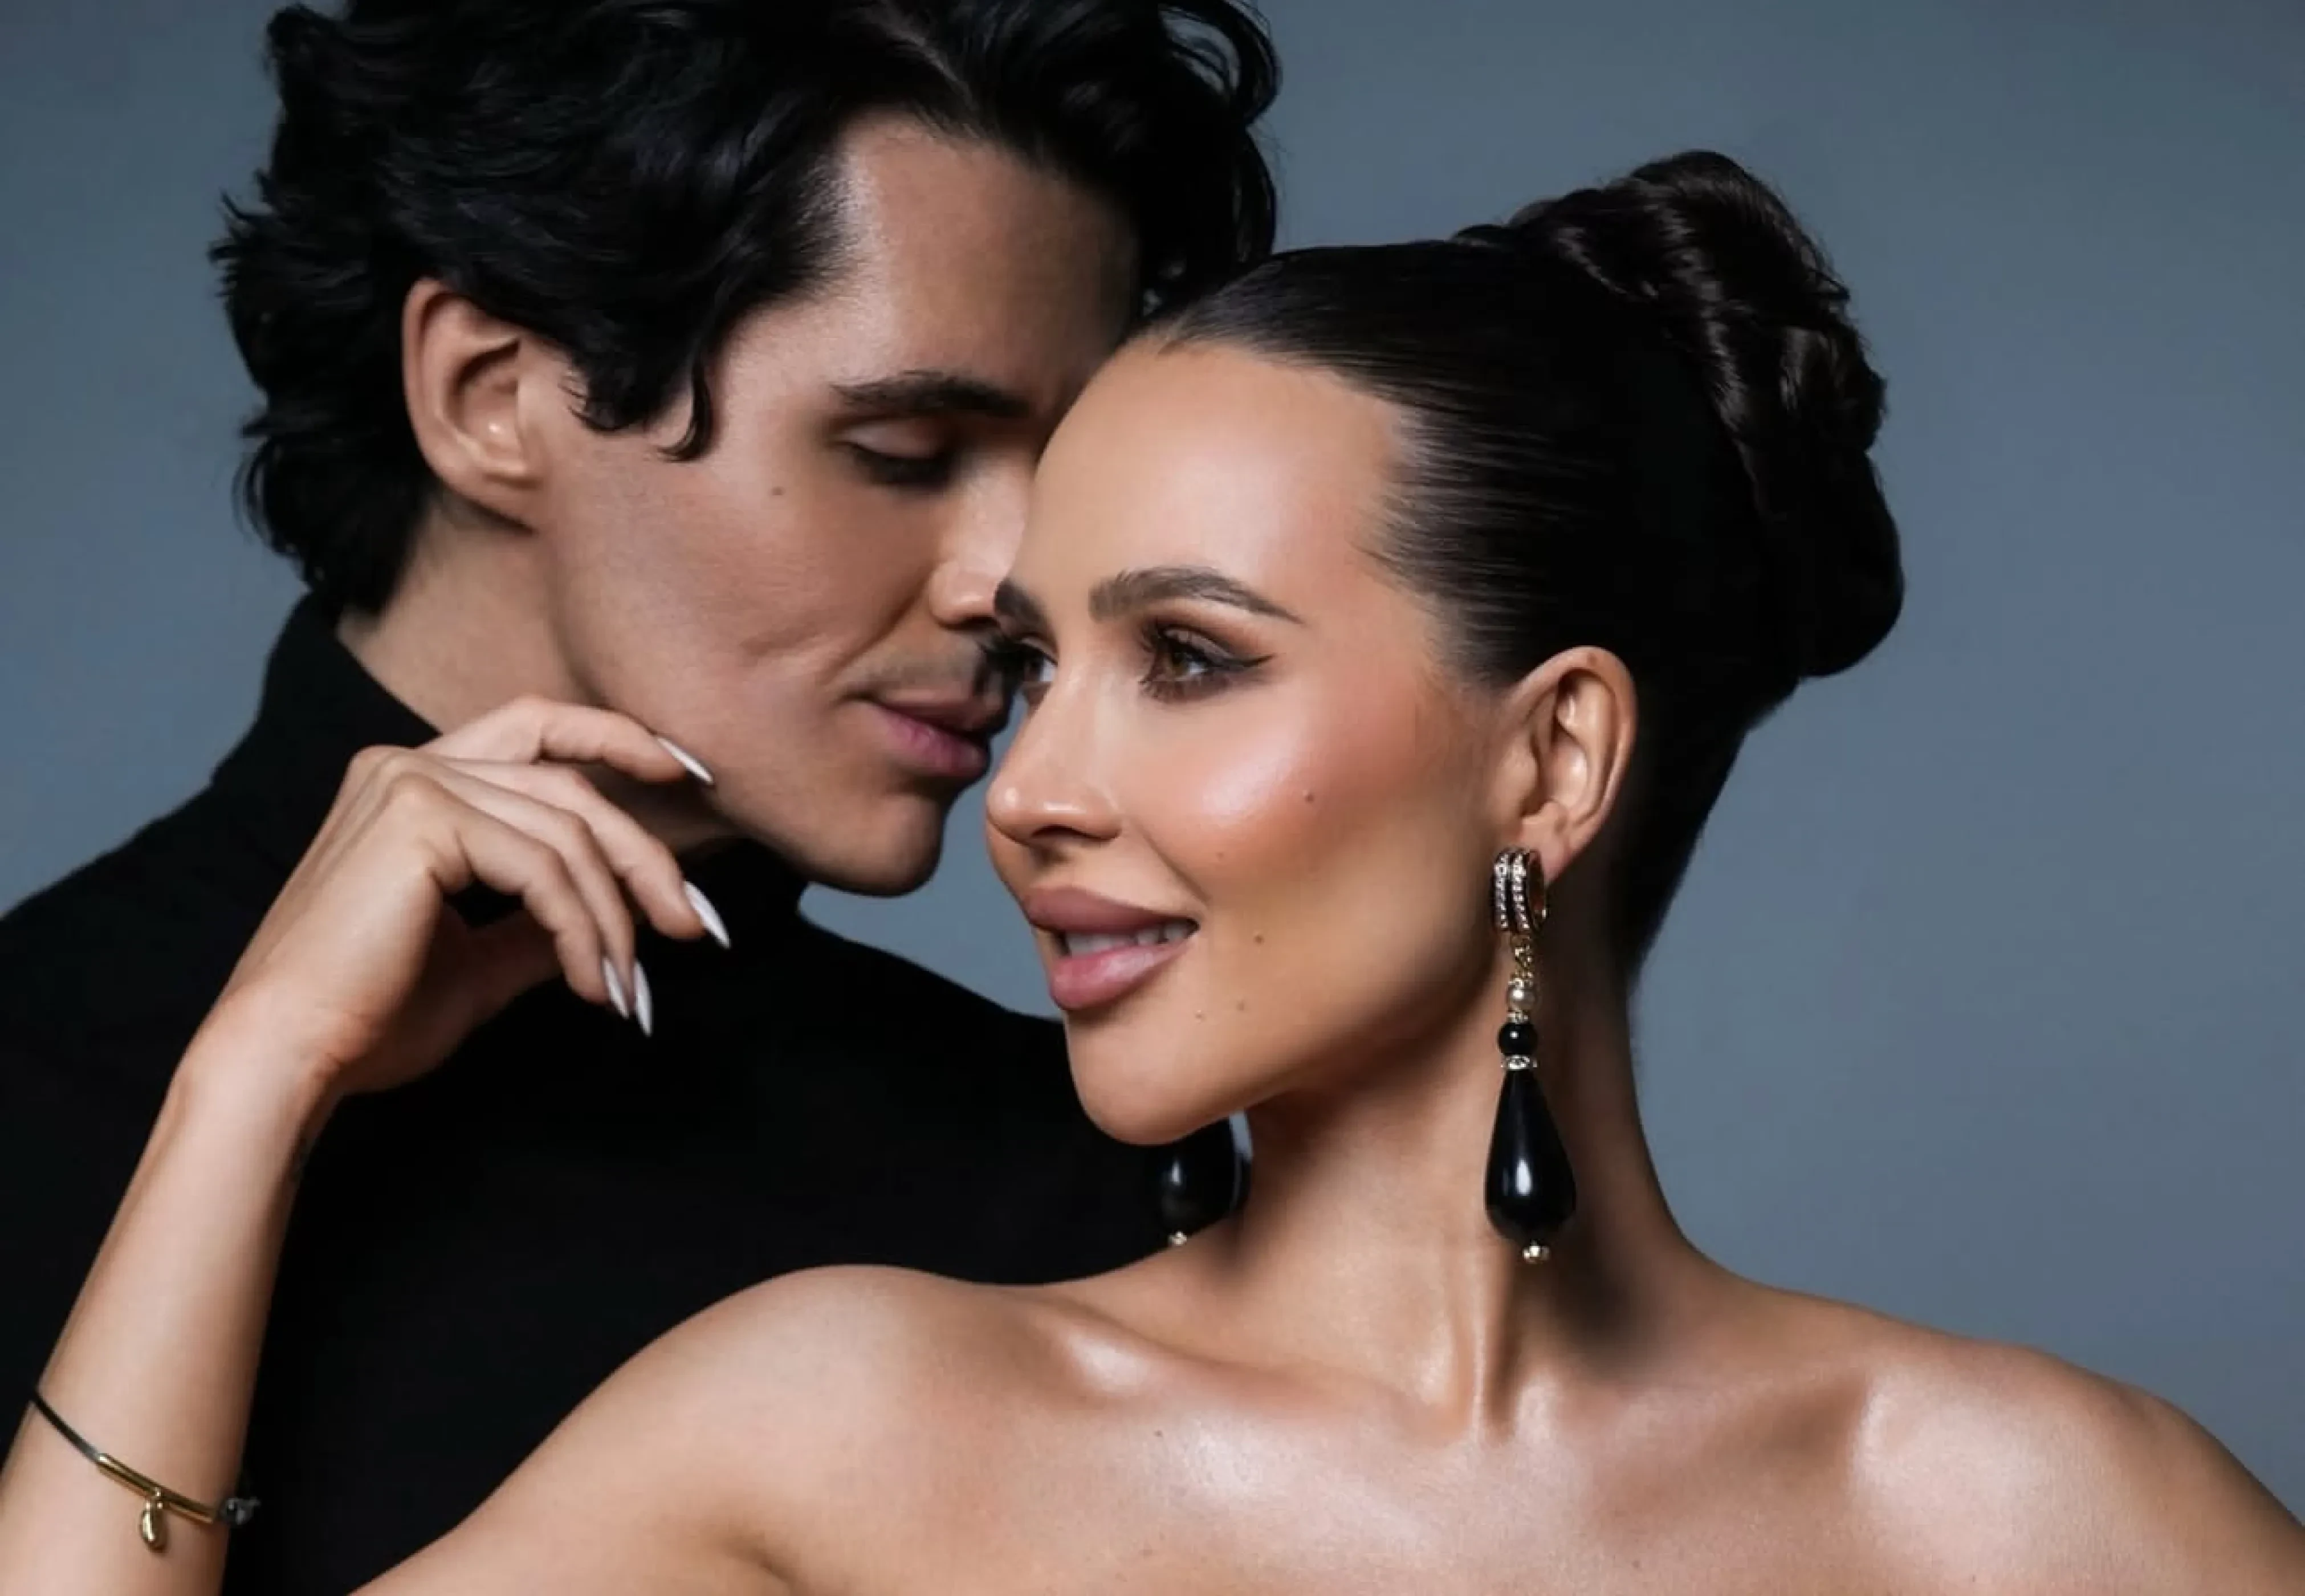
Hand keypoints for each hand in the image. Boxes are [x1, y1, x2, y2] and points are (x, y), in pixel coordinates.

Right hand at [199, 697, 722, 1111]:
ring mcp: (410, 783)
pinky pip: (544, 869)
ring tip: (630, 986)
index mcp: (414, 780)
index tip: (690, 774)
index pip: (539, 729)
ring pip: (567, 833)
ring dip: (615, 916)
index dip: (620, 738)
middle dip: (645, 855)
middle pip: (570, 783)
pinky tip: (595, 984)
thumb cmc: (368, 1016)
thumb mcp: (478, 959)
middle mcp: (407, 763)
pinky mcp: (419, 820)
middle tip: (692, 925)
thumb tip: (612, 921)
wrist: (291, 1053)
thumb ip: (539, 925)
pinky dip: (584, 930)